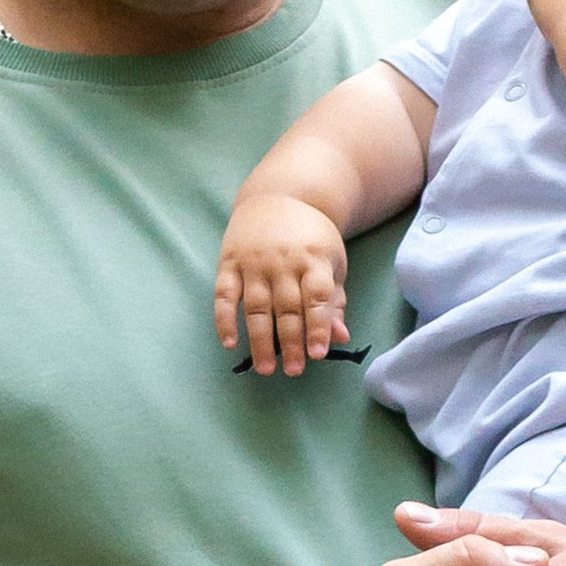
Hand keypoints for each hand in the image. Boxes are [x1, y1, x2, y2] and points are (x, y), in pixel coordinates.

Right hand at [215, 192, 350, 375]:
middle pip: (287, 307)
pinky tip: (229, 343)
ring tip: (266, 369)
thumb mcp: (330, 262)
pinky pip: (224, 296)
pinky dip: (225, 320)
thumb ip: (334, 301)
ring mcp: (254, 262)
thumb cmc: (309, 237)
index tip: (318, 353)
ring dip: (260, 341)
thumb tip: (340, 338)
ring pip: (257, 307)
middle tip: (293, 371)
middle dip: (291, 342)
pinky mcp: (229, 264)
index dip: (318, 326)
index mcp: (314, 259)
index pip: (317, 297)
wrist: (278, 195)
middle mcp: (283, 261)